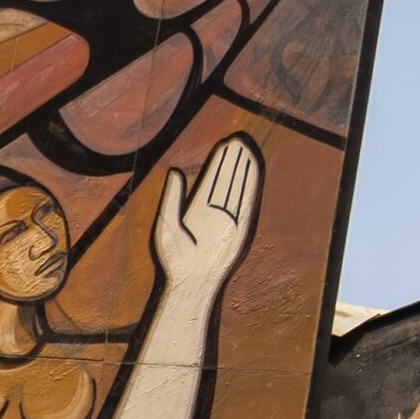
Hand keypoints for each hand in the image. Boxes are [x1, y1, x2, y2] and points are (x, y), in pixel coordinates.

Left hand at [152, 134, 262, 291]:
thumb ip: (171, 198)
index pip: (212, 179)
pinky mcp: (241, 224)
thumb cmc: (174, 259)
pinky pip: (247, 199)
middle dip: (232, 159)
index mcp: (197, 209)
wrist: (190, 280)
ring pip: (238, 185)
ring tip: (246, 145)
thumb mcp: (166, 224)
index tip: (224, 143)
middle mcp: (215, 211)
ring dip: (242, 165)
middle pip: (227, 178)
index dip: (218, 162)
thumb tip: (175, 170)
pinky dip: (251, 181)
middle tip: (237, 137)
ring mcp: (229, 216)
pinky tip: (253, 166)